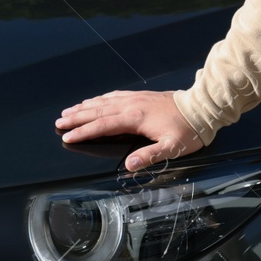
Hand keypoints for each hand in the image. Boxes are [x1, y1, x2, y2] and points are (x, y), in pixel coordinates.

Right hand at [54, 90, 204, 170]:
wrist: (201, 107)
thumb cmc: (188, 130)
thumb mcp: (172, 148)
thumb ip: (150, 156)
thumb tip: (128, 165)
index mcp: (135, 118)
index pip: (102, 126)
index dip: (83, 132)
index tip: (67, 136)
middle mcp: (131, 105)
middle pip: (97, 111)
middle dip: (76, 117)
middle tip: (59, 122)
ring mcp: (135, 98)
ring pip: (103, 102)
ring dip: (84, 106)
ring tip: (69, 111)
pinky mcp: (141, 96)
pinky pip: (114, 96)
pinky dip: (100, 99)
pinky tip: (94, 101)